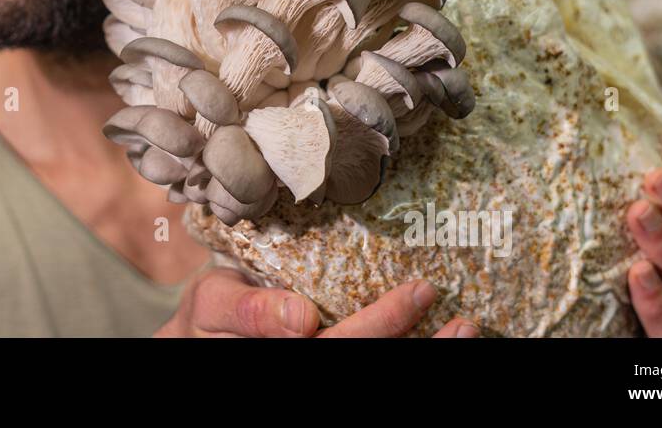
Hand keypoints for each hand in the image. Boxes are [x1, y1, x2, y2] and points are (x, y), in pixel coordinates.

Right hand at [154, 268, 478, 337]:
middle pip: (369, 360)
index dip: (383, 325)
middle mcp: (308, 365)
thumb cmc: (207, 319)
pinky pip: (372, 360)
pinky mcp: (327, 357)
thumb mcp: (212, 303)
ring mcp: (320, 368)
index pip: (343, 347)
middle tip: (456, 313)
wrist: (196, 341)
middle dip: (415, 338)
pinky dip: (412, 349)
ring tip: (465, 331)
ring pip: (380, 369)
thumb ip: (249, 312)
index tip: (418, 292)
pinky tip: (440, 339)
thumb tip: (301, 319)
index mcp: (280, 354)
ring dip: (428, 354)